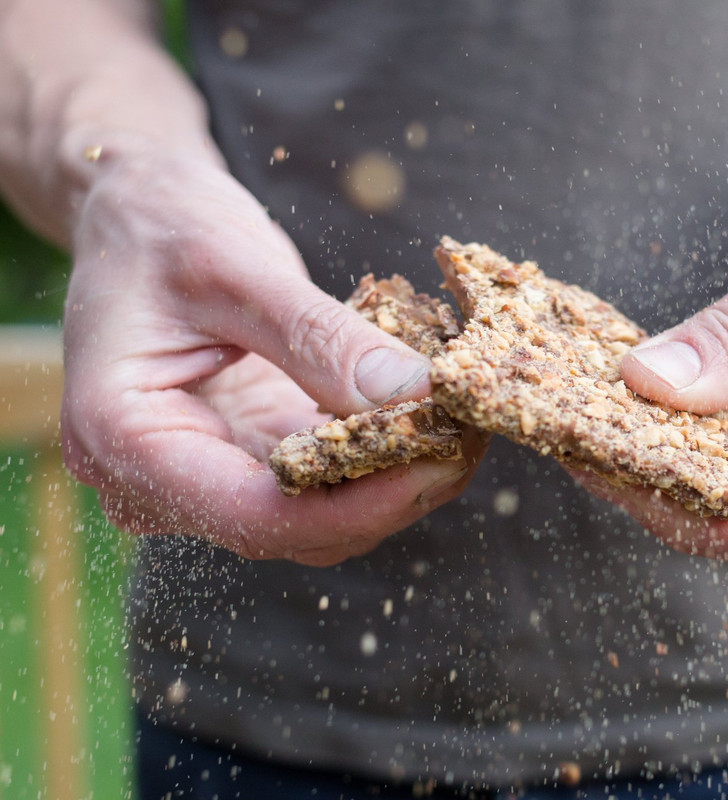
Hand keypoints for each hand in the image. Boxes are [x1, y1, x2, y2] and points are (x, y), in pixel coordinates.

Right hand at [61, 145, 481, 564]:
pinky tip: (425, 408)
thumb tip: (412, 395)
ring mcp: (210, 472)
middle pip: (298, 527)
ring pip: (324, 512)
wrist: (138, 212)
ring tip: (460, 419)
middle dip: (392, 490)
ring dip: (397, 474)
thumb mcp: (233, 267)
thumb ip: (319, 338)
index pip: (255, 515)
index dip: (358, 504)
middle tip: (470, 434)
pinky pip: (328, 474)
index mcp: (123, 440)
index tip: (440, 464)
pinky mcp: (253, 451)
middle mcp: (160, 479)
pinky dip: (381, 448)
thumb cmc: (159, 226)